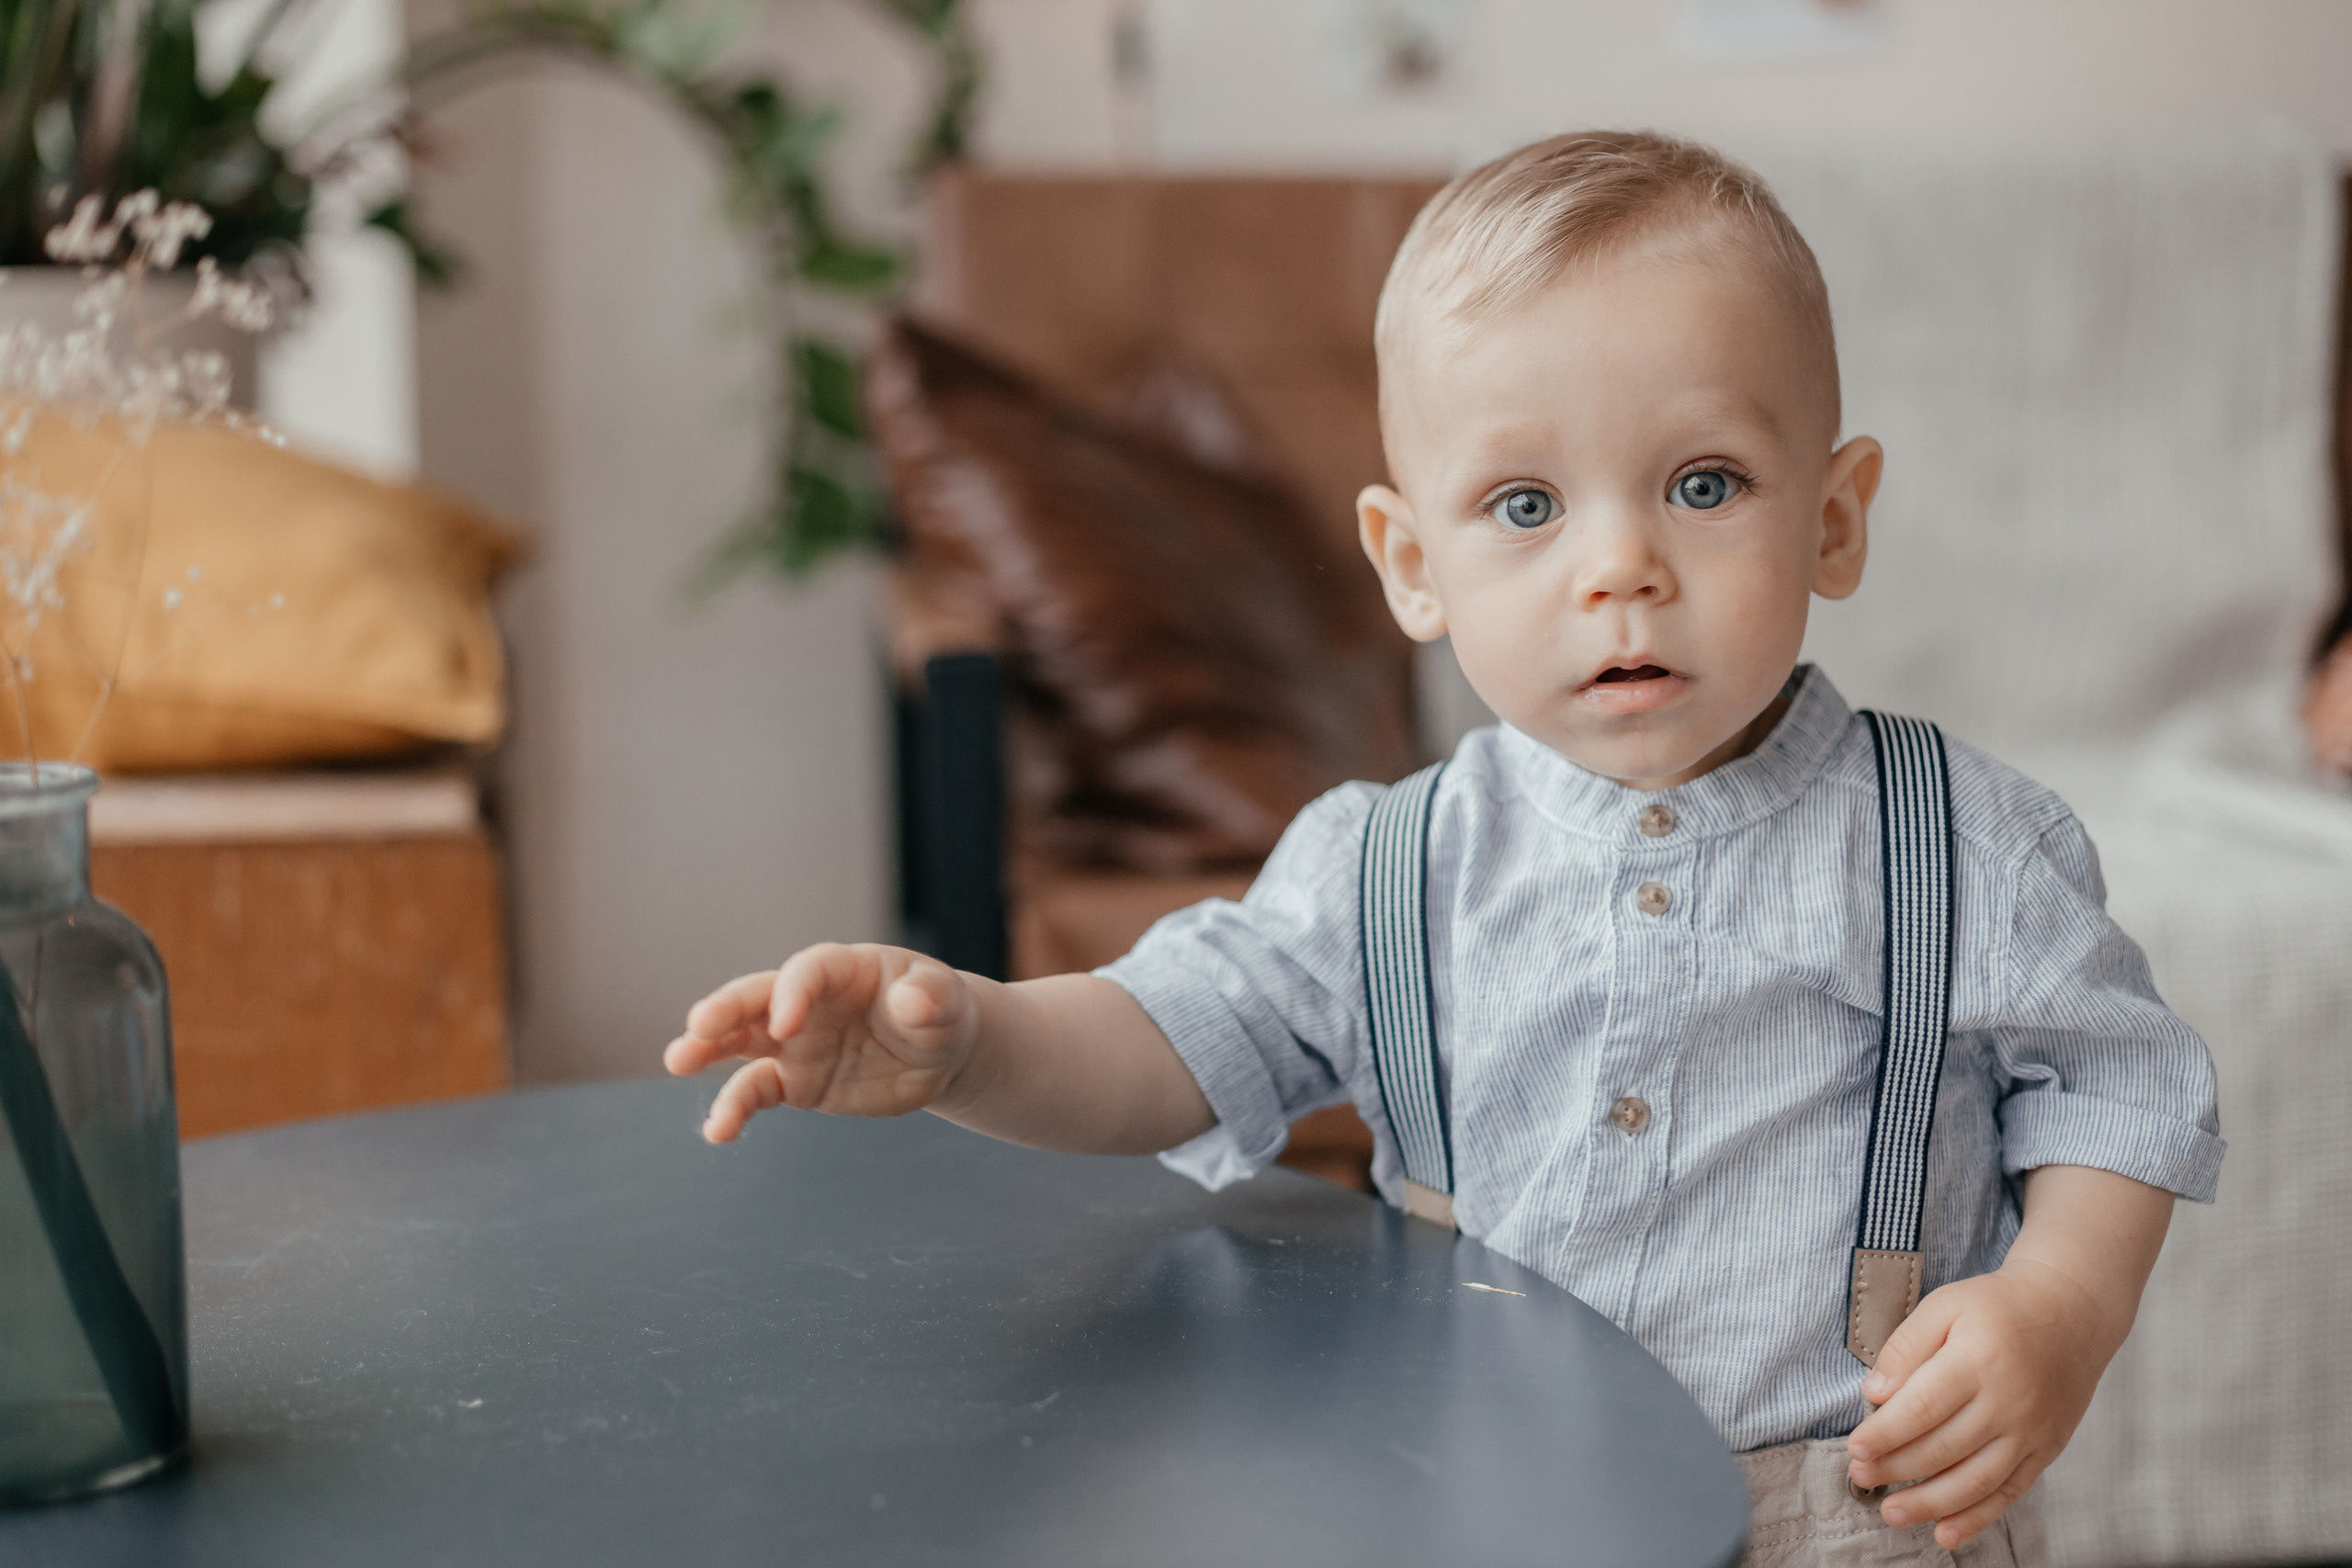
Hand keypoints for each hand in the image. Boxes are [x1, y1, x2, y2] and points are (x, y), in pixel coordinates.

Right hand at [662, 943, 979, 1142]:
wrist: (937, 1052)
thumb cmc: (939, 1012)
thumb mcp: (945, 1002)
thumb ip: (929, 997)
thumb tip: (912, 1001)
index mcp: (843, 969)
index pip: (808, 971)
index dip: (794, 992)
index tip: (787, 1025)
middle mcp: (807, 1001)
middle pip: (758, 997)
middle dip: (727, 1008)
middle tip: (698, 1025)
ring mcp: (795, 1042)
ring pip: (742, 1042)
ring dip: (708, 1050)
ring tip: (677, 1062)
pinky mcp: (795, 1081)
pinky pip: (757, 1091)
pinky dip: (735, 1108)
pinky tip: (717, 1131)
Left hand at [1844, 1259, 2108, 1547]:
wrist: (2072, 1313)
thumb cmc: (1999, 1307)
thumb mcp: (1946, 1305)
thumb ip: (1907, 1346)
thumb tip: (1875, 1392)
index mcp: (1979, 1360)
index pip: (1923, 1407)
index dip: (1886, 1434)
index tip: (1856, 1448)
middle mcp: (2009, 1402)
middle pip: (1944, 1448)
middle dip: (1896, 1469)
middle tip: (1860, 1476)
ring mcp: (2031, 1432)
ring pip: (1975, 1480)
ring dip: (1929, 1503)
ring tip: (1891, 1512)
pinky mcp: (2046, 1451)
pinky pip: (2009, 1493)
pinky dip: (1976, 1518)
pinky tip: (1945, 1533)